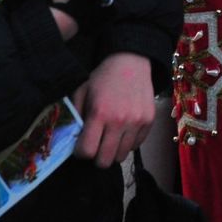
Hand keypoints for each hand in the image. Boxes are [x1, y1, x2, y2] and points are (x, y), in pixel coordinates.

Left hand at [71, 52, 156, 167]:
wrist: (131, 62)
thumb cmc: (104, 78)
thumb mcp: (82, 92)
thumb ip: (75, 117)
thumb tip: (72, 140)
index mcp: (100, 113)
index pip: (87, 151)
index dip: (81, 152)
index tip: (82, 146)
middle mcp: (119, 120)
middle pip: (105, 160)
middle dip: (97, 157)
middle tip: (96, 145)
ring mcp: (137, 122)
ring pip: (121, 156)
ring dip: (113, 150)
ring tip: (110, 136)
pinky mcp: (149, 121)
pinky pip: (136, 146)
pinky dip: (127, 143)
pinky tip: (123, 130)